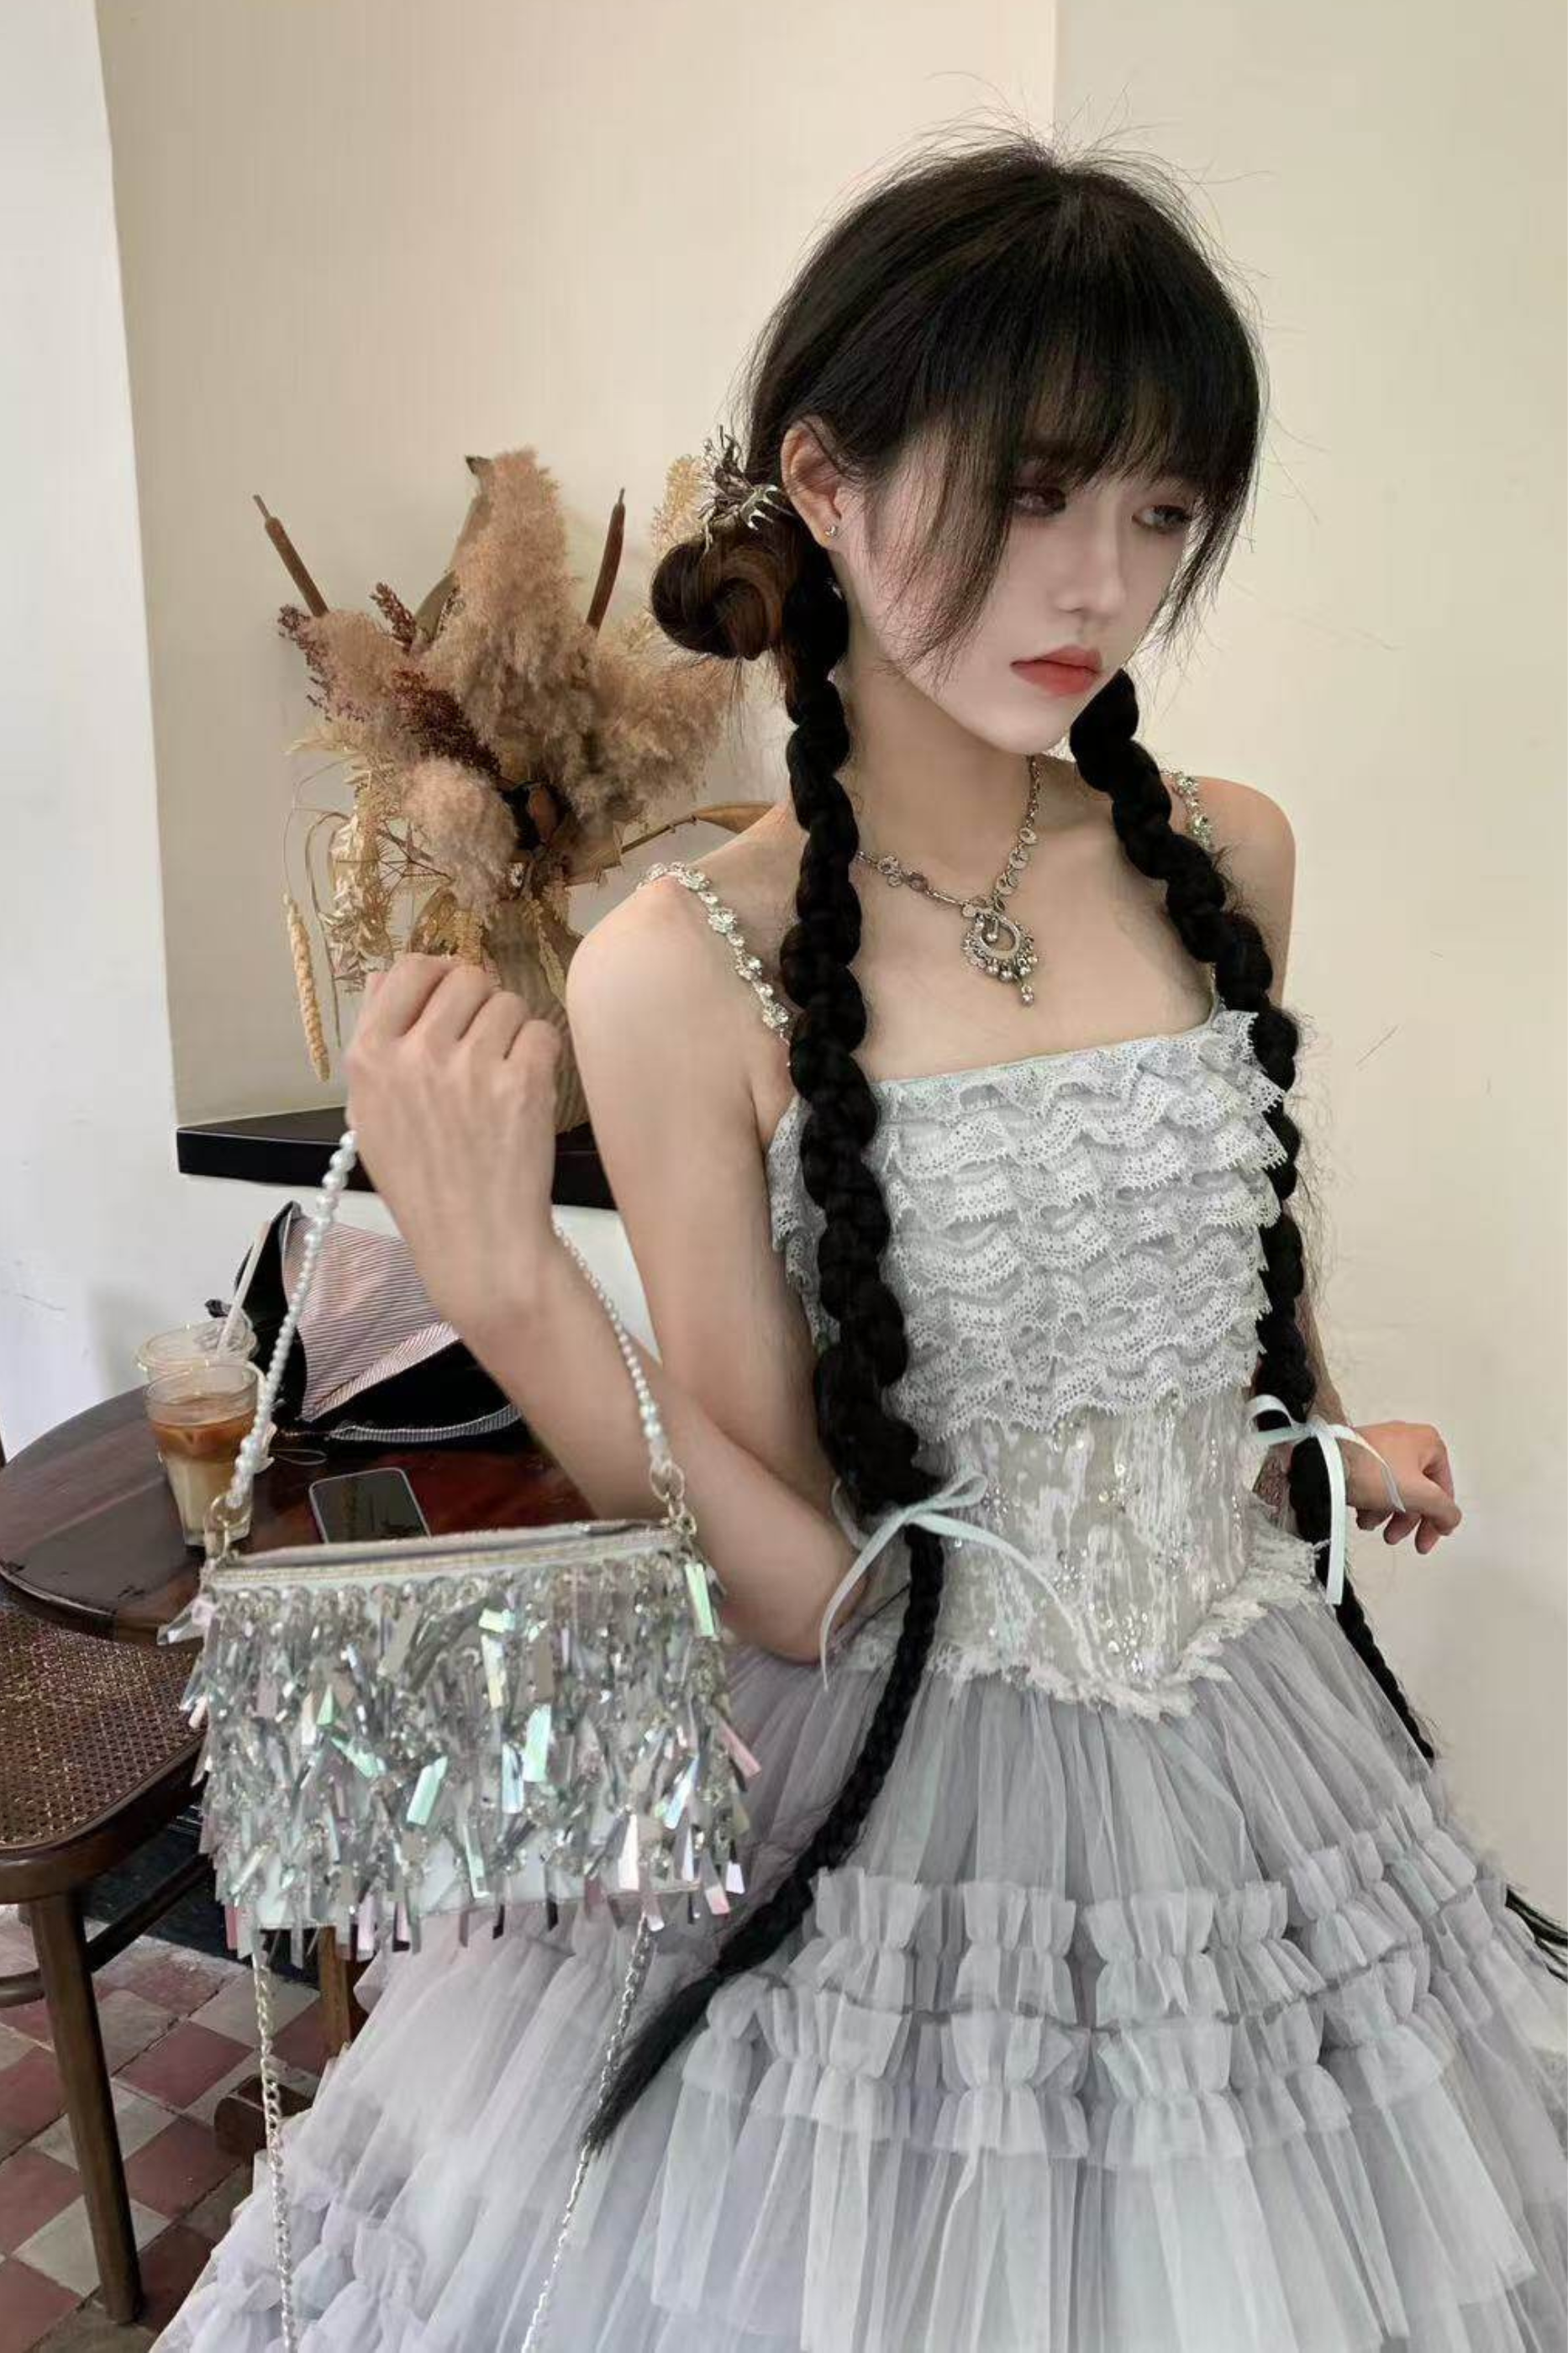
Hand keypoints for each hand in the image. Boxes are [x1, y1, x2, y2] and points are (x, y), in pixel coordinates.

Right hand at [343, 954, 561, 1335]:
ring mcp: (470, 1068)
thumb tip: (384, 975)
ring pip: (508, 1002)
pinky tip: (525, 1092)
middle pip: (464, 977)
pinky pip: (542, 1033)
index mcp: (369, 1058)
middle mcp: (416, 1055)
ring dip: (511, 1032)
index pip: (406, 968)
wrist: (475, 1242)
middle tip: (483, 1044)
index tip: (450, 997)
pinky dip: (540, 1057)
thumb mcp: (372, 1115)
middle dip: (480, 1002)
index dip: (436, 975)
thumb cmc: (422, 1183)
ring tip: (501, 1077)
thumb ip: (376, 1044)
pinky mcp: (522, 1083)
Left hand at [1343, 1420, 1460, 1555]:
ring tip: (1371, 1525)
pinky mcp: (1362, 1453)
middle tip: (1394, 1538)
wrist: (1327, 1463)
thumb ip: (1444, 1510)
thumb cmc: (1373, 1472)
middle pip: (1418, 1491)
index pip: (1443, 1489)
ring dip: (1386, 1514)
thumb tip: (1450, 1520)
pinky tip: (1361, 1514)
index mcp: (1429, 1443)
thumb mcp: (1420, 1495)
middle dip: (1406, 1520)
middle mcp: (1408, 1440)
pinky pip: (1376, 1483)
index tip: (1427, 1540)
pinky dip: (1372, 1502)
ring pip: (1395, 1490)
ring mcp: (1383, 1446)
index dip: (1437, 1519)